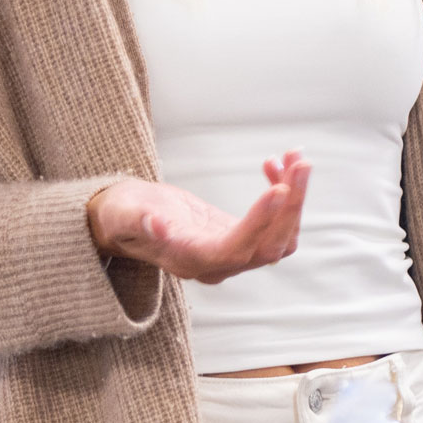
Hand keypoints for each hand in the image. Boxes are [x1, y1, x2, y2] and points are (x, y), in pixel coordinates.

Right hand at [87, 153, 310, 284]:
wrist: (127, 218)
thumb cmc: (123, 214)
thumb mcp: (123, 213)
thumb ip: (139, 222)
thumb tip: (157, 225)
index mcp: (190, 261)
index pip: (235, 249)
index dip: (259, 223)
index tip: (278, 189)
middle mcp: (218, 264)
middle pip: (269, 247)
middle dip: (290, 207)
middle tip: (300, 163)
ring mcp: (233, 253)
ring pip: (281, 237)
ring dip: (295, 199)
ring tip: (295, 158)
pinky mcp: (240, 237)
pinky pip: (275, 224)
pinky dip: (284, 195)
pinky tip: (273, 165)